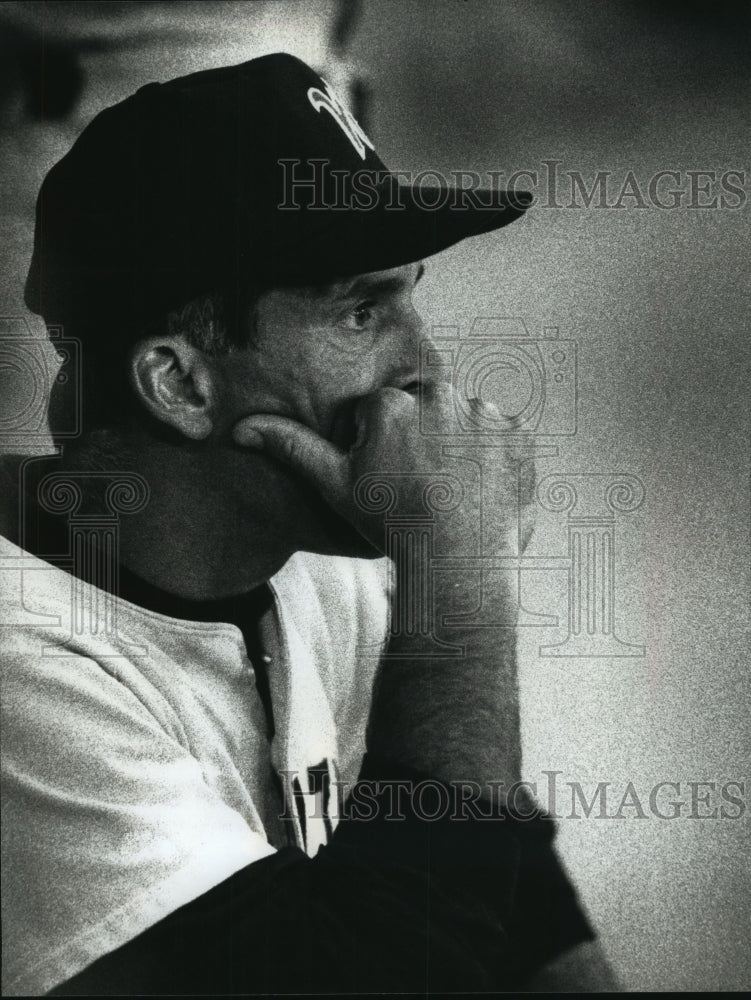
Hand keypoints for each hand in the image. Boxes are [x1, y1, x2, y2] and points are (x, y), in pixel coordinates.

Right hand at [233, 383, 535, 558]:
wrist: (454, 563)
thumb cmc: (390, 525)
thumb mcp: (335, 487)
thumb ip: (293, 448)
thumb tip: (241, 428)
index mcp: (391, 403)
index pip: (382, 413)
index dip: (382, 449)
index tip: (390, 481)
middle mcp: (439, 395)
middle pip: (424, 409)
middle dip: (421, 439)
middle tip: (422, 487)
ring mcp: (483, 413)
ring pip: (463, 420)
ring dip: (459, 444)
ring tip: (452, 490)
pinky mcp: (518, 434)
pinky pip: (502, 435)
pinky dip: (494, 456)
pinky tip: (479, 489)